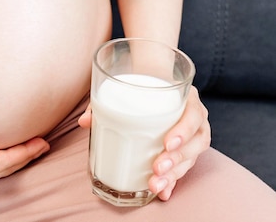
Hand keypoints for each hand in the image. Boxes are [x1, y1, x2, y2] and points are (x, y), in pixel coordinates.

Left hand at [78, 86, 210, 200]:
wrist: (151, 86)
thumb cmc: (139, 89)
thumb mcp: (124, 89)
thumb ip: (104, 102)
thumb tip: (84, 122)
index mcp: (185, 98)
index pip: (193, 114)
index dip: (183, 130)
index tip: (167, 143)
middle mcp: (194, 117)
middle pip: (196, 141)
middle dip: (176, 158)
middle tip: (157, 168)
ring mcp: (192, 135)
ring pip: (191, 157)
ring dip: (174, 173)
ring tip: (155, 184)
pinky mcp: (186, 150)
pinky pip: (184, 167)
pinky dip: (173, 181)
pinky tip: (163, 192)